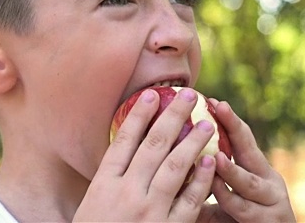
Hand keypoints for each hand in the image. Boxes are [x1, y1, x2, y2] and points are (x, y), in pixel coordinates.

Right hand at [74, 88, 216, 221]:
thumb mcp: (92, 205)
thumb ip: (111, 179)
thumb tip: (128, 148)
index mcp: (103, 185)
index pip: (123, 141)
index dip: (139, 115)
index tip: (153, 94)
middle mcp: (126, 194)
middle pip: (152, 146)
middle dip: (172, 117)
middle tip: (188, 96)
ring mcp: (149, 212)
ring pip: (175, 168)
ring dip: (193, 142)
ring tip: (206, 123)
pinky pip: (190, 201)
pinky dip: (201, 179)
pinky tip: (211, 161)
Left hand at [198, 99, 295, 222]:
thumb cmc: (239, 222)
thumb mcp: (225, 198)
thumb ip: (204, 182)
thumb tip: (170, 160)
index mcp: (258, 171)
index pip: (243, 139)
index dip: (230, 119)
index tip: (213, 100)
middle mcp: (269, 183)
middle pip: (249, 151)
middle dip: (234, 128)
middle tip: (220, 108)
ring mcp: (272, 202)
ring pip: (249, 183)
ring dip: (231, 170)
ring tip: (217, 158)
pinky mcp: (271, 222)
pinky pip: (245, 209)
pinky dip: (230, 199)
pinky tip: (216, 188)